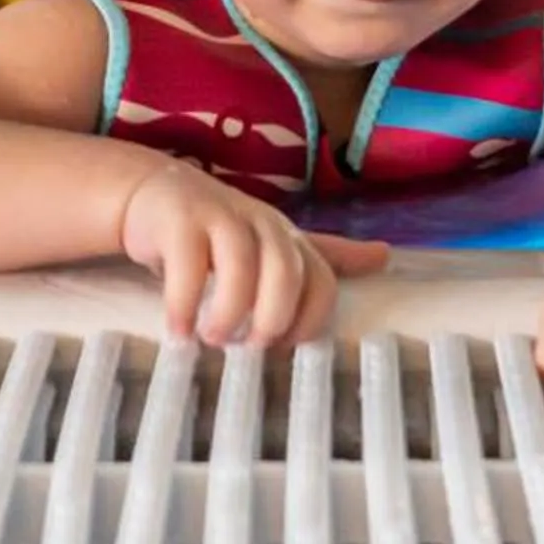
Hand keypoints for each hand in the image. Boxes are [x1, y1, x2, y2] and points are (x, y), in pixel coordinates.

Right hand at [116, 159, 388, 345]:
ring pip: (240, 263)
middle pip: (286, 270)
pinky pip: (187, 263)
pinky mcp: (180, 220)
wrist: (157, 195)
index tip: (286, 348)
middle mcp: (263, 224)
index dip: (310, 318)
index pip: (321, 279)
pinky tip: (179, 330)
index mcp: (290, 237)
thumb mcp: (275, 246)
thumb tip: (385, 256)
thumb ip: (324, 256)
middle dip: (274, 315)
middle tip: (251, 346)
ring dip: (230, 309)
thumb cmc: (222, 230)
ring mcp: (221, 218)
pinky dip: (184, 302)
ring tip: (214, 338)